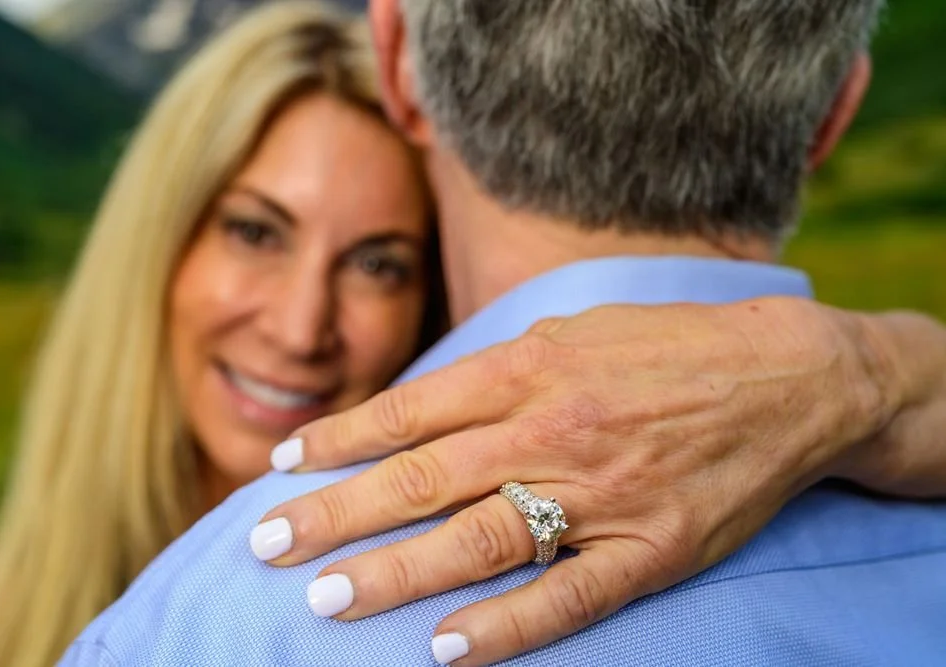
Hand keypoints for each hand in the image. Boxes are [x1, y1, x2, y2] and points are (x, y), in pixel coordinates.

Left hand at [255, 297, 895, 665]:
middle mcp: (555, 428)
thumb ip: (495, 371)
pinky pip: (568, 596)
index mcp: (531, 368)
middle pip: (423, 479)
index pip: (410, 410)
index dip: (341, 438)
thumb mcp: (572, 332)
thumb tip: (417, 410)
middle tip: (268, 544)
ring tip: (327, 598)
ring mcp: (602, 492)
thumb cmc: (667, 347)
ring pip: (478, 539)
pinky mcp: (651, 547)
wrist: (787, 378)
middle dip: (337, 513)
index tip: (285, 464)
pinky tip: (446, 646)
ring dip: (396, 573)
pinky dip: (506, 626)